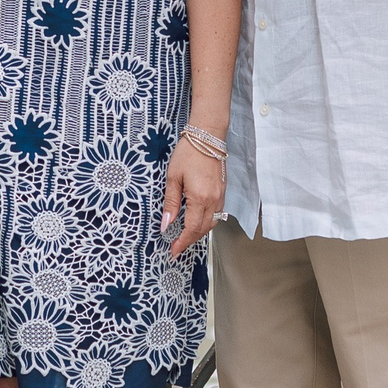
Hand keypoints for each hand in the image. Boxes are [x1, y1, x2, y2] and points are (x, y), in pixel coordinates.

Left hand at [160, 137, 225, 258]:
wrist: (208, 136)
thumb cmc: (188, 153)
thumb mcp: (173, 178)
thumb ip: (171, 203)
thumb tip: (166, 224)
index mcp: (200, 198)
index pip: (191, 229)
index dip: (182, 242)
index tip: (173, 251)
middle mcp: (213, 200)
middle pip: (203, 229)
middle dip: (190, 240)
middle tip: (176, 246)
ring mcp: (220, 196)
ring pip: (212, 223)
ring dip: (199, 232)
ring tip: (185, 236)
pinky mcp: (222, 191)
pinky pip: (217, 214)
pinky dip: (207, 222)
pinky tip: (197, 221)